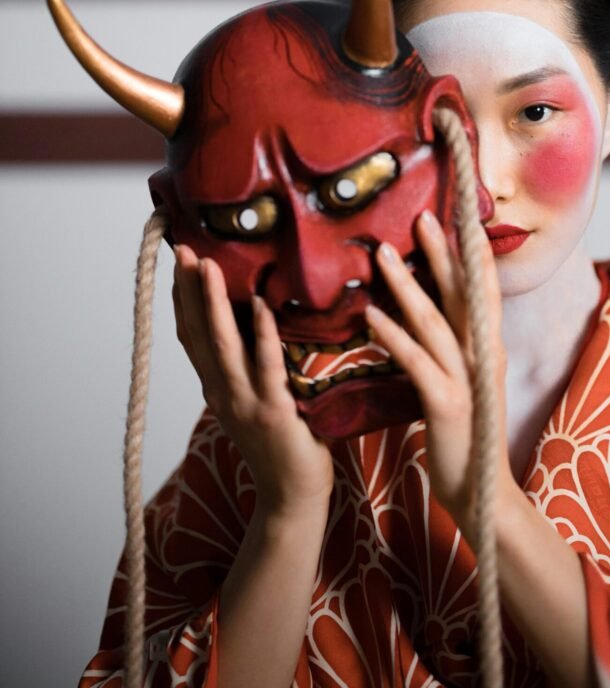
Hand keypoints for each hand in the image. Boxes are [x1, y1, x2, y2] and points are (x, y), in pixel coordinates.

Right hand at [173, 246, 333, 517]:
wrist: (293, 497)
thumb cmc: (284, 443)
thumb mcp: (256, 399)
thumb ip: (254, 365)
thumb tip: (263, 314)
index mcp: (217, 387)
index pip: (191, 335)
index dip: (183, 298)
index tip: (179, 262)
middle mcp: (222, 391)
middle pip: (197, 332)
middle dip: (188, 289)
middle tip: (183, 250)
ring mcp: (245, 401)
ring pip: (222, 343)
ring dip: (213, 302)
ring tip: (208, 265)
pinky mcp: (274, 410)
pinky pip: (267, 364)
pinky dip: (263, 332)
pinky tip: (263, 304)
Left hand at [368, 211, 511, 538]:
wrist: (480, 492)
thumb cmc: (464, 434)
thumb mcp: (463, 381)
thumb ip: (451, 345)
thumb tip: (429, 312)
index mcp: (487, 348)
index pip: (482, 290)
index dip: (472, 253)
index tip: (458, 216)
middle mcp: (482, 356)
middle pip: (463, 295)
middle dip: (442, 253)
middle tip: (422, 216)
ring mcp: (467, 379)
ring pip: (436, 321)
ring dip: (408, 285)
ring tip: (383, 254)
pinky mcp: (447, 403)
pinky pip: (416, 362)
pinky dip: (394, 335)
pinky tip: (371, 315)